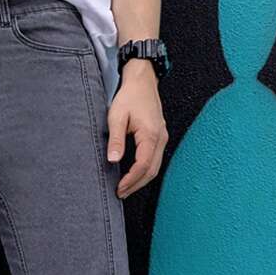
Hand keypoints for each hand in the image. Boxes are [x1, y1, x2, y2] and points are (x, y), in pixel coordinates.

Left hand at [107, 61, 168, 198]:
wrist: (142, 81)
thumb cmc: (130, 96)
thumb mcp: (117, 117)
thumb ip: (116, 140)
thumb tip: (113, 160)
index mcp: (151, 135)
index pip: (143, 165)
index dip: (131, 180)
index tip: (119, 188)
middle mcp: (160, 138)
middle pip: (151, 170)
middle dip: (136, 184)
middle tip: (121, 193)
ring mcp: (162, 138)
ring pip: (155, 167)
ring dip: (141, 180)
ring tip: (126, 188)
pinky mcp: (160, 137)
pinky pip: (155, 159)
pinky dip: (145, 171)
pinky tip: (134, 175)